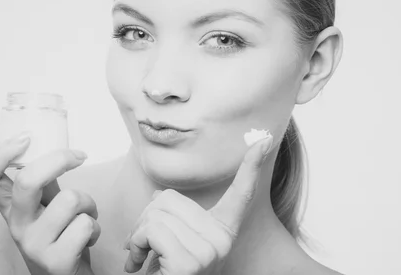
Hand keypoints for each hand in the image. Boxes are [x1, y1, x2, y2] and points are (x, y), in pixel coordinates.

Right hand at [0, 132, 99, 274]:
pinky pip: (85, 225)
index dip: (0, 153)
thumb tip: (52, 143)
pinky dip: (95, 227)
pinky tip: (88, 238)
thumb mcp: (45, 204)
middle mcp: (16, 225)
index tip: (26, 137)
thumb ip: (44, 179)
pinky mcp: (56, 261)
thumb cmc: (60, 235)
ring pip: (70, 199)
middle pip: (27, 181)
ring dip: (89, 204)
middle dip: (59, 160)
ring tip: (85, 216)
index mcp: (10, 207)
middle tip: (79, 156)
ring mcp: (34, 244)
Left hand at [123, 134, 273, 274]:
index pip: (241, 193)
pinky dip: (137, 246)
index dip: (251, 166)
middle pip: (168, 198)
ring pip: (156, 214)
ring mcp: (210, 252)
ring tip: (143, 257)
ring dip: (138, 236)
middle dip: (146, 219)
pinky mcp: (191, 263)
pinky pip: (152, 231)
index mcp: (223, 230)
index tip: (263, 139)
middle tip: (146, 245)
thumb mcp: (174, 240)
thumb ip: (173, 216)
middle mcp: (223, 239)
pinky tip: (140, 266)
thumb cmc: (164, 272)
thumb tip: (158, 197)